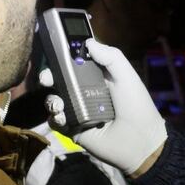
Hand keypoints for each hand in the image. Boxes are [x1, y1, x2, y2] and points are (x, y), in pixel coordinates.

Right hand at [40, 39, 165, 175]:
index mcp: (97, 77)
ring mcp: (78, 111)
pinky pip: (56, 121)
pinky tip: (63, 118)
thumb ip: (111, 56)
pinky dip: (55, 118)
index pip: (75, 63)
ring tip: (59, 104)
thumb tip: (88, 42)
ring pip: (55, 100)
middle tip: (45, 78)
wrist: (139, 142)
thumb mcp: (127, 76)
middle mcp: (85, 92)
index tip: (54, 53)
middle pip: (59, 81)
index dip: (63, 58)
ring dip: (52, 100)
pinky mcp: (73, 129)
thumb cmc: (136, 105)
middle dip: (49, 77)